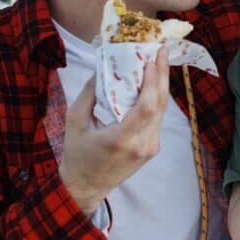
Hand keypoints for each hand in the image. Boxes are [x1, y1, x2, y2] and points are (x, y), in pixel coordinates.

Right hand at [59, 46, 169, 215]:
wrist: (86, 187)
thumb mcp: (75, 120)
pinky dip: (157, 100)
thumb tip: (103, 65)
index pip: (147, 108)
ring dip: (161, 86)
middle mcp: (141, 144)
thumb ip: (90, 92)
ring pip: (163, 112)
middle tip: (162, 52)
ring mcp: (150, 148)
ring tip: (159, 62)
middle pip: (160, 106)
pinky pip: (158, 120)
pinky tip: (154, 84)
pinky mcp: (152, 149)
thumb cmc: (77, 153)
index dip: (153, 82)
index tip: (151, 60)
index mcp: (121, 139)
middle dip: (162, 76)